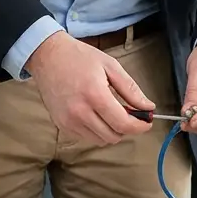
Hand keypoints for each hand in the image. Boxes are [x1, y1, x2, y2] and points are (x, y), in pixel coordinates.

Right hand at [24, 32, 154, 145]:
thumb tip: (148, 107)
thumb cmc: (80, 57)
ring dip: (111, 131)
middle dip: (126, 129)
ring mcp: (68, 121)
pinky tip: (96, 114)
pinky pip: (86, 138)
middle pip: (113, 136)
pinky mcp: (61, 125)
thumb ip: (130, 89)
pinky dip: (96, 131)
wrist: (48, 56)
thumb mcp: (110, 66)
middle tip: (130, 114)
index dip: (140, 126)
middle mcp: (80, 112)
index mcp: (95, 95)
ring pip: (100, 140)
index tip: (147, 122)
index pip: (123, 124)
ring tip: (111, 112)